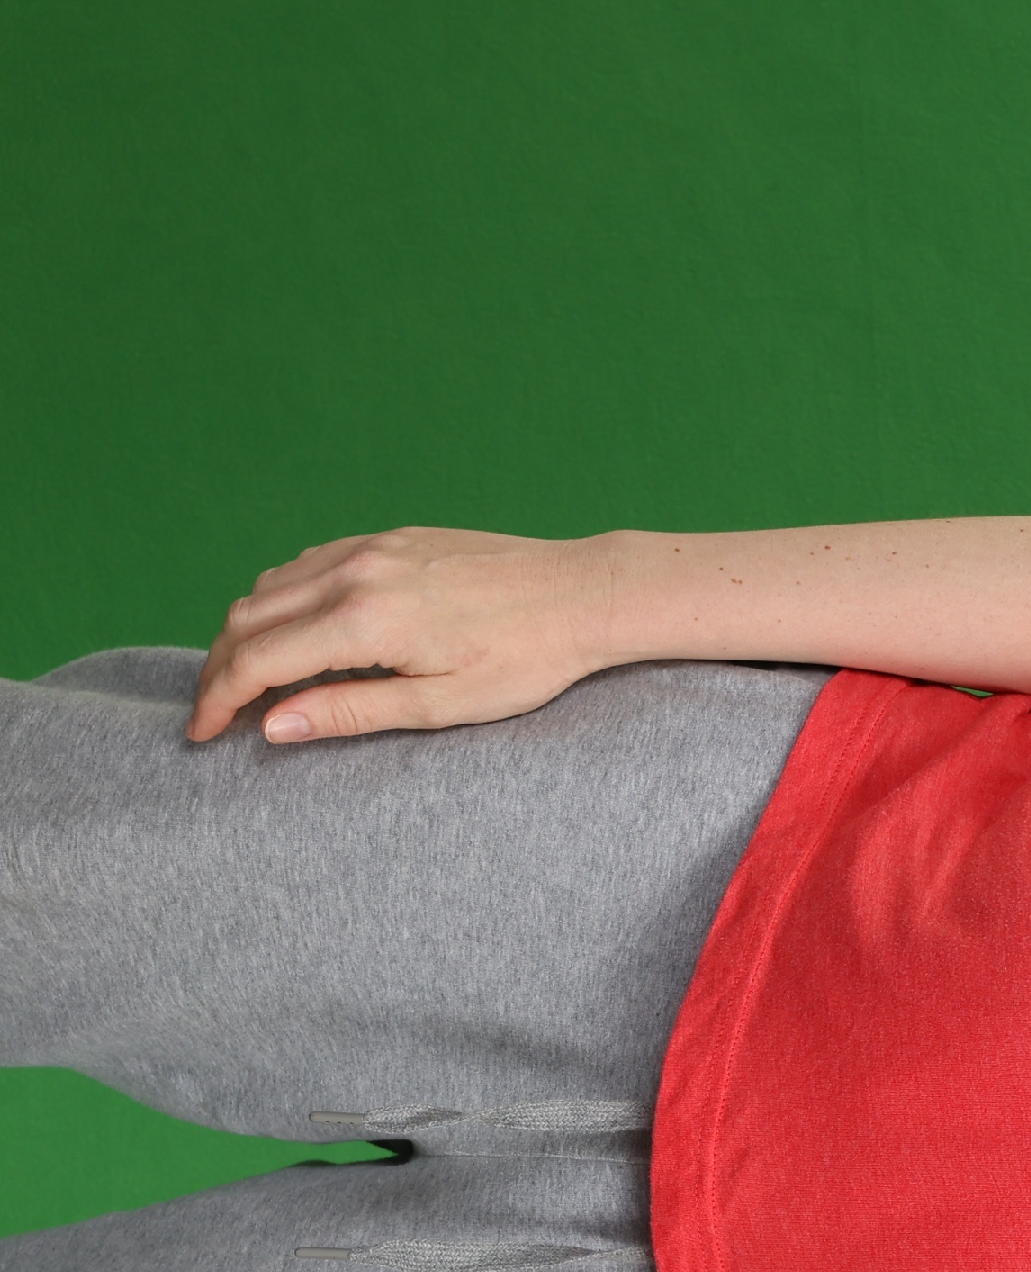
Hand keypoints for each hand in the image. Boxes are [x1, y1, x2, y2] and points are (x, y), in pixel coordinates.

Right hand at [189, 527, 616, 744]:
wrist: (584, 593)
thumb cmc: (527, 660)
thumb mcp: (442, 704)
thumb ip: (351, 713)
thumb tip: (273, 727)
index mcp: (365, 620)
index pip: (257, 661)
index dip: (219, 701)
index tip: (203, 734)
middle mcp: (355, 573)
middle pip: (248, 619)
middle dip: (221, 669)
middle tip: (219, 714)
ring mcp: (370, 547)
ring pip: (271, 586)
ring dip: (247, 632)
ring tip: (253, 681)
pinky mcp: (388, 537)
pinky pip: (308, 564)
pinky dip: (282, 600)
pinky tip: (297, 633)